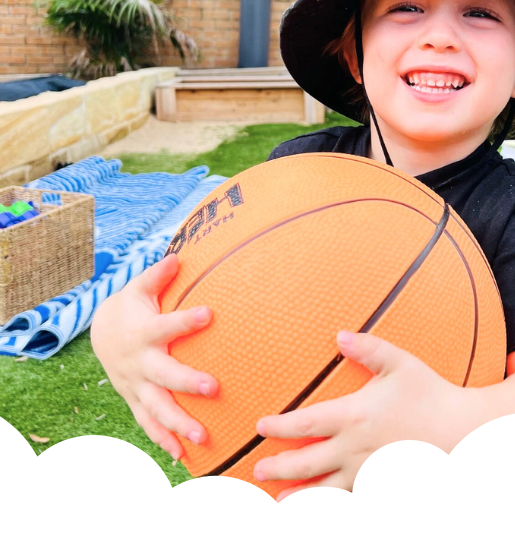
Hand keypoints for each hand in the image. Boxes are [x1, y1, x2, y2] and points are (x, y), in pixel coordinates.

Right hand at [90, 254, 217, 458]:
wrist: (102, 334)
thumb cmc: (131, 308)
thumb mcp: (139, 288)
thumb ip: (158, 276)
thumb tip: (178, 256)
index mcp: (144, 332)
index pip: (166, 326)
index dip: (186, 320)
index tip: (209, 313)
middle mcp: (140, 363)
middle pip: (164, 376)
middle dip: (187, 383)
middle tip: (214, 388)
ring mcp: (136, 385)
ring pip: (157, 408)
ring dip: (178, 424)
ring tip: (203, 437)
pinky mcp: (136, 399)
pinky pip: (148, 424)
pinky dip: (163, 440)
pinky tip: (184, 456)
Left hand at [253, 331, 462, 499]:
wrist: (463, 431)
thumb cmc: (430, 394)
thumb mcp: (399, 363)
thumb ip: (368, 348)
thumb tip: (340, 335)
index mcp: (353, 415)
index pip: (304, 423)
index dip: (278, 426)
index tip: (261, 427)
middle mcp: (354, 448)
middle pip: (305, 462)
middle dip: (278, 467)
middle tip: (257, 469)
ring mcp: (367, 472)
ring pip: (324, 489)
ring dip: (298, 495)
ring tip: (278, 500)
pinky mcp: (383, 486)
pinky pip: (350, 501)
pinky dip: (329, 508)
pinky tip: (320, 510)